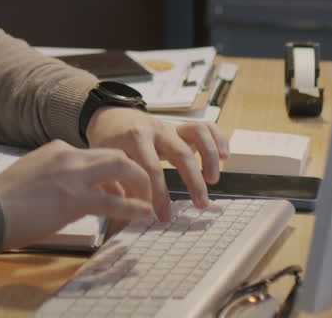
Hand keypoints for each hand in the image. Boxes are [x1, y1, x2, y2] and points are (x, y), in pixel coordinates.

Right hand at [0, 140, 154, 250]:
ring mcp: (72, 176)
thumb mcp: (31, 176)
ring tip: (150, 201)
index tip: (119, 189)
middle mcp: (67, 156)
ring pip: (121, 169)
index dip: (112, 173)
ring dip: (141, 184)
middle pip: (115, 155)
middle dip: (135, 171)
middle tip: (143, 190)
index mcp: (56, 150)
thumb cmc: (2, 200)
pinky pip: (113, 203)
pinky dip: (133, 207)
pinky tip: (144, 214)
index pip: (94, 155)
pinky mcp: (73, 200)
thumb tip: (67, 193)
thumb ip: (53, 177)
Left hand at [86, 108, 228, 218]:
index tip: (163, 216)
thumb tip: (128, 207)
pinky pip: (206, 127)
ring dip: (210, 158)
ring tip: (213, 181)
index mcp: (134, 138)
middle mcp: (156, 130)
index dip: (159, 195)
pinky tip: (226, 156)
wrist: (111, 116)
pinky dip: (219, 138)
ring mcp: (171, 127)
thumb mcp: (105, 160)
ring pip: (198, 134)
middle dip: (193, 181)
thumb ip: (113, 183)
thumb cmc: (109, 142)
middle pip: (180, 153)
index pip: (151, 169)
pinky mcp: (181, 127)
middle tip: (200, 205)